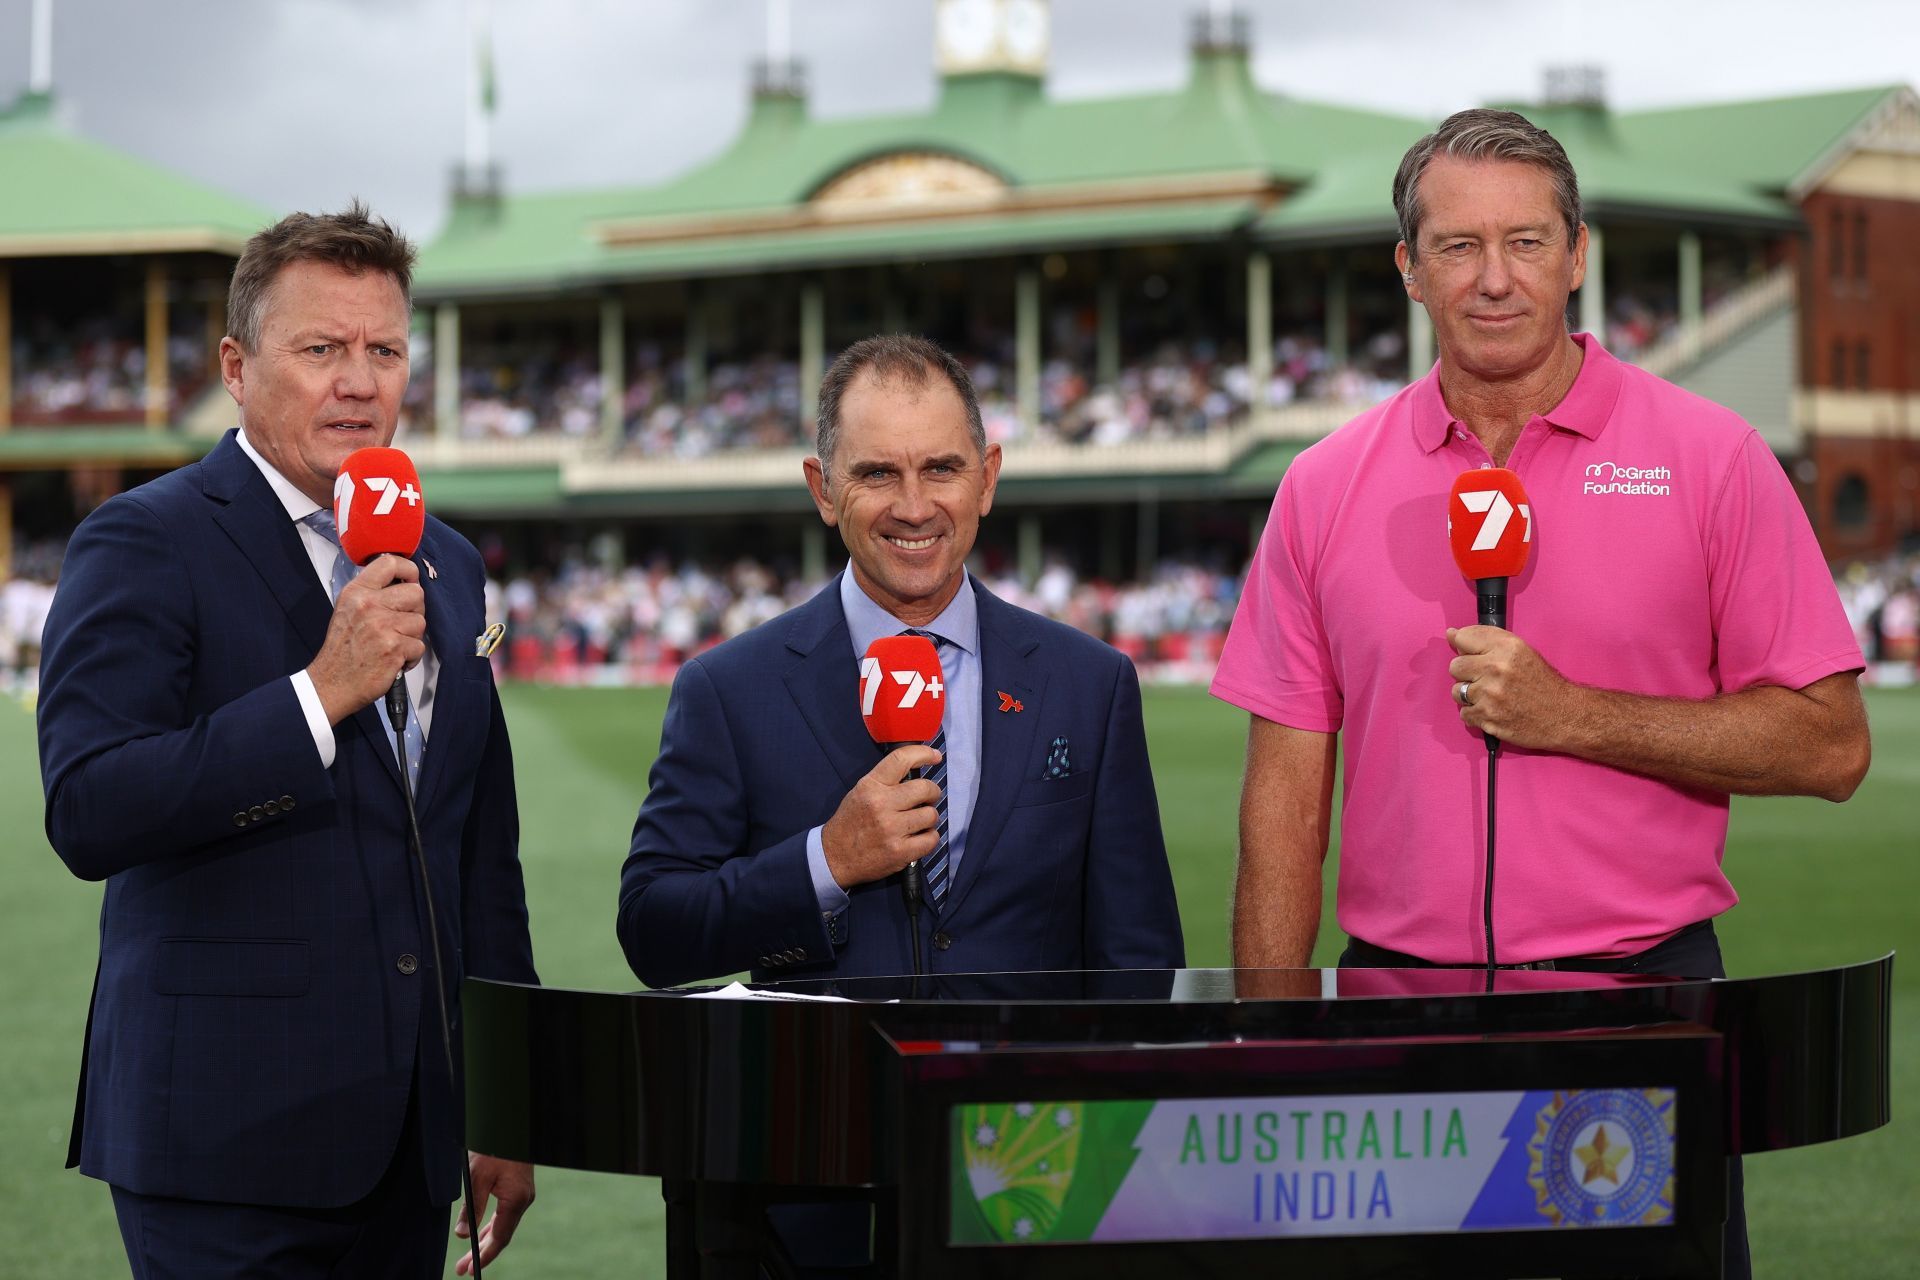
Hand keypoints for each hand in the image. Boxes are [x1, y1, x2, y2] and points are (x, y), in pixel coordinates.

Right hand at [306, 554, 425, 723]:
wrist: (332, 683)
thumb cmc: (341, 650)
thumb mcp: (348, 610)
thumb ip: (372, 594)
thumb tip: (402, 583)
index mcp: (357, 593)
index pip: (389, 563)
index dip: (408, 569)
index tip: (411, 579)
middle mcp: (369, 605)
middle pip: (416, 593)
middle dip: (415, 609)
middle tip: (402, 622)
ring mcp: (382, 626)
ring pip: (420, 622)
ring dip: (412, 636)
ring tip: (393, 644)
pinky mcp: (394, 648)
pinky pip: (419, 646)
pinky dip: (411, 656)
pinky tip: (394, 659)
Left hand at [454, 1155, 534, 1275]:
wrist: (511, 1125)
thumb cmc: (494, 1147)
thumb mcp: (477, 1177)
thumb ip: (471, 1208)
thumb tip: (462, 1235)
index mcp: (516, 1200)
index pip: (500, 1237)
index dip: (484, 1255)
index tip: (469, 1269)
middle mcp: (523, 1200)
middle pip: (502, 1235)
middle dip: (481, 1253)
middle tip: (462, 1269)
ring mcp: (523, 1195)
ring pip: (504, 1226)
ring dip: (486, 1241)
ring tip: (469, 1257)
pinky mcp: (519, 1189)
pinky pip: (506, 1215)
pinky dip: (493, 1227)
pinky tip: (482, 1233)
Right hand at [820, 745, 944, 889]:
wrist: (835, 857)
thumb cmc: (851, 822)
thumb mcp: (860, 792)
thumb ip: (885, 781)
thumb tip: (916, 770)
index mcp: (870, 786)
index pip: (901, 759)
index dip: (924, 754)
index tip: (935, 756)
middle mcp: (881, 804)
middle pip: (925, 788)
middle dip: (932, 792)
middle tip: (927, 798)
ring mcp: (892, 829)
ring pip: (931, 815)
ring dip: (929, 818)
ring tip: (918, 822)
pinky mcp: (900, 852)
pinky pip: (931, 839)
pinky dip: (929, 838)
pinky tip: (918, 837)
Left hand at [1446, 625, 1578, 749]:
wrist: (1563, 715)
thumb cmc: (1541, 682)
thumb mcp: (1520, 650)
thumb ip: (1486, 640)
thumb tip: (1451, 634)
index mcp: (1506, 647)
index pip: (1463, 638)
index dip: (1464, 646)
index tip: (1470, 653)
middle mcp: (1496, 668)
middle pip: (1455, 666)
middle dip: (1466, 673)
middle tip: (1484, 678)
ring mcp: (1490, 695)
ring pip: (1456, 691)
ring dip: (1469, 695)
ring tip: (1490, 696)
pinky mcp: (1488, 718)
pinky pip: (1464, 713)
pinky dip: (1475, 714)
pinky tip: (1492, 710)